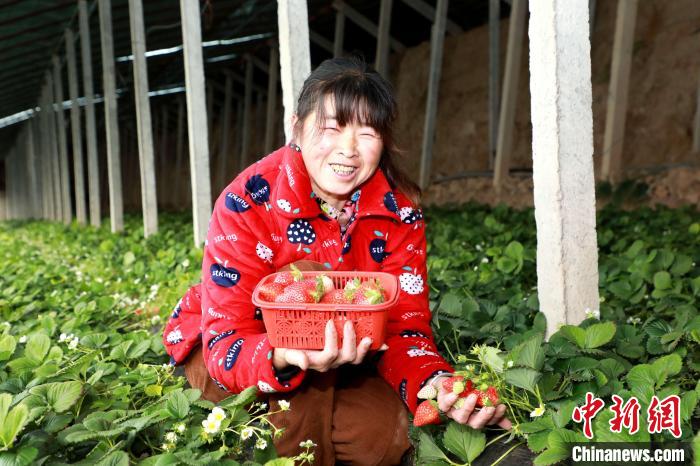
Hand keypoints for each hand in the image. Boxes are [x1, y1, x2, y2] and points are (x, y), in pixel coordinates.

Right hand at [272, 320, 388, 371]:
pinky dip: (373, 350)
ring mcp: (339, 359)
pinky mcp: (345, 354)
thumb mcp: (288, 352)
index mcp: (318, 362)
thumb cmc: (289, 350)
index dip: (333, 339)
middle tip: (349, 322)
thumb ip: (295, 357)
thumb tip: (304, 364)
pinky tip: (384, 345)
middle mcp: (331, 363)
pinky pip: (361, 355)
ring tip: (369, 337)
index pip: (329, 354)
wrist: (291, 354)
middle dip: (350, 340)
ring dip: (364, 348)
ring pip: (355, 359)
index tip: (331, 322)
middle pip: (346, 357)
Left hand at [434, 377, 511, 429]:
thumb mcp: (482, 400)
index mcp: (476, 418)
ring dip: (468, 408)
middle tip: (490, 406)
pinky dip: (450, 400)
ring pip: (461, 417)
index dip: (496, 416)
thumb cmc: (468, 394)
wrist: (450, 386)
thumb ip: (494, 411)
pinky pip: (445, 406)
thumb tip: (510, 426)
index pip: (489, 421)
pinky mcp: (443, 405)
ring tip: (474, 396)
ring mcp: (454, 413)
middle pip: (475, 424)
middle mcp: (466, 419)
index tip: (502, 406)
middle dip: (483, 416)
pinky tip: (455, 394)